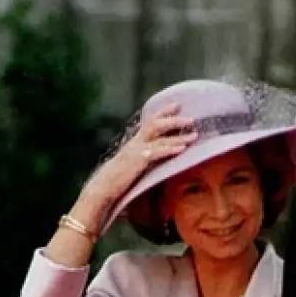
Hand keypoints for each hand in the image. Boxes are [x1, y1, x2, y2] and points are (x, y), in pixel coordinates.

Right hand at [71, 103, 198, 225]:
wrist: (101, 190)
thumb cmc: (115, 185)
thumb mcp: (131, 171)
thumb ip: (143, 165)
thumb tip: (155, 167)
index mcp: (133, 145)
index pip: (149, 123)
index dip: (162, 113)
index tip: (176, 105)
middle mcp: (134, 144)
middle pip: (155, 124)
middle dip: (173, 119)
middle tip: (191, 119)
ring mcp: (136, 151)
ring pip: (159, 137)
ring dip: (178, 135)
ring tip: (194, 134)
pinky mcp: (137, 161)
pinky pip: (157, 152)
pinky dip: (170, 149)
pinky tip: (182, 149)